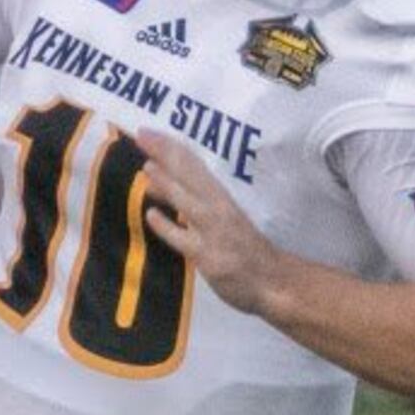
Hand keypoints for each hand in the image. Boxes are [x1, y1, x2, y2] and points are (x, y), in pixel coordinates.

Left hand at [135, 125, 281, 312]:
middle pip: (190, 175)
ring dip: (167, 183)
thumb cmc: (248, 250)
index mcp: (224, 196)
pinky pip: (185, 239)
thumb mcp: (224, 218)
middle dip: (165, 154)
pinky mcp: (209, 256)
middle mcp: (219, 209)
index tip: (147, 132)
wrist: (274, 282)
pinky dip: (168, 227)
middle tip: (140, 135)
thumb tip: (155, 183)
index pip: (194, 164)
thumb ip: (192, 202)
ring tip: (147, 167)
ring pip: (188, 202)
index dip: (170, 146)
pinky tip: (152, 216)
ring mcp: (214, 232)